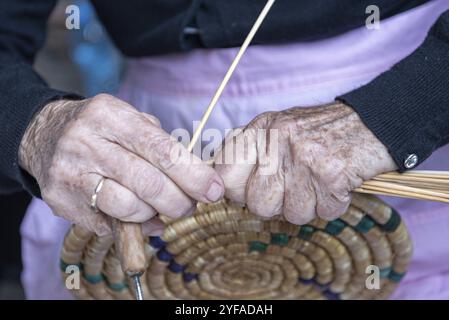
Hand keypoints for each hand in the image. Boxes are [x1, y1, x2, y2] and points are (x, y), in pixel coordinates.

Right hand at [19, 94, 223, 234]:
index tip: (214, 190)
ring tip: (160, 208)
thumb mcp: (130, 120)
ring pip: (128, 207)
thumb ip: (163, 146)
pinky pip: (108, 223)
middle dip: (179, 201)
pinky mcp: (60, 200)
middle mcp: (86, 142)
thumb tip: (196, 183)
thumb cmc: (102, 130)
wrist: (44, 134)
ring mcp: (70, 173)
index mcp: (110, 115)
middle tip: (190, 205)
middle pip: (147, 182)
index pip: (161, 149)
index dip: (193, 174)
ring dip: (154, 214)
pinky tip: (138, 216)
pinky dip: (132, 226)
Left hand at [214, 102, 396, 224]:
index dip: (233, 190)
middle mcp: (277, 141)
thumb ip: (249, 152)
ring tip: (316, 183)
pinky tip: (336, 184)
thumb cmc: (319, 133)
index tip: (246, 192)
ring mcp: (304, 157)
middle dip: (275, 204)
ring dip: (306, 206)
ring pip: (290, 214)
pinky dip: (332, 205)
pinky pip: (322, 213)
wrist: (371, 123)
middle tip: (293, 187)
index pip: (223, 173)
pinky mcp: (330, 175)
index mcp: (260, 129)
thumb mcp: (278, 129)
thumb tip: (220, 184)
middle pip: (256, 204)